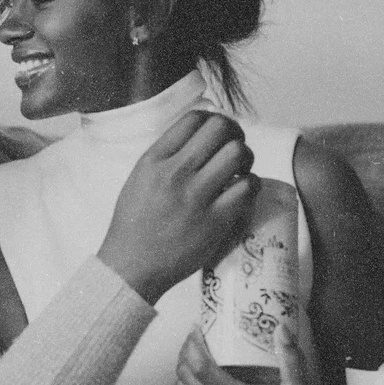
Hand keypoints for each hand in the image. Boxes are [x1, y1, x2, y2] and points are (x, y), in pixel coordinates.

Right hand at [98, 111, 258, 303]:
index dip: (213, 120)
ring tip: (240, 170)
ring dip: (245, 158)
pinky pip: (248, 187)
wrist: (131, 265)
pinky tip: (243, 190)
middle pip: (221, 129)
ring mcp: (196, 197)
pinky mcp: (215, 221)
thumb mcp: (139, 178)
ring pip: (238, 153)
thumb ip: (165, 157)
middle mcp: (175, 173)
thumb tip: (197, 138)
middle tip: (234, 147)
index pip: (194, 119)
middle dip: (234, 134)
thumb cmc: (134, 223)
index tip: (217, 133)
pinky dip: (251, 184)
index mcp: (154, 160)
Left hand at [175, 325, 342, 384]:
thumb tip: (283, 327)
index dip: (193, 345)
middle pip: (186, 375)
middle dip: (185, 350)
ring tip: (193, 353)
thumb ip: (291, 359)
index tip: (196, 328)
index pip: (202, 368)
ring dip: (183, 368)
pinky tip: (202, 379)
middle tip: (194, 336)